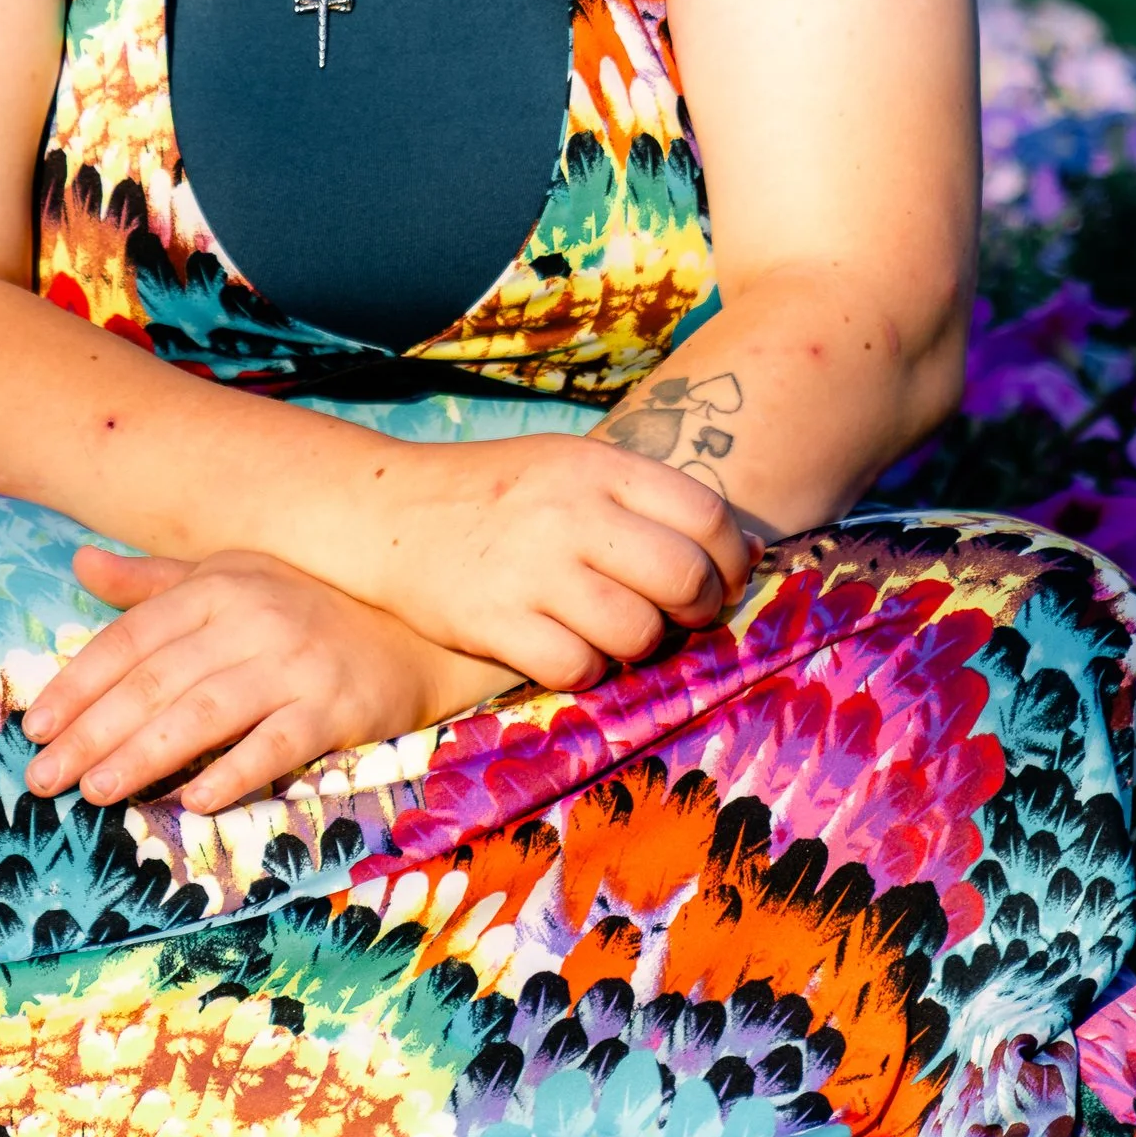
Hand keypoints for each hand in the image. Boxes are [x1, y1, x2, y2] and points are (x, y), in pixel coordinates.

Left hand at [24, 546, 502, 816]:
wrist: (413, 630)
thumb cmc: (306, 606)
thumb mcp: (231, 578)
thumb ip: (153, 582)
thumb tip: (78, 563)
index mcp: (217, 585)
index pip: (131, 638)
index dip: (79, 684)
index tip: (36, 728)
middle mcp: (251, 618)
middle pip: (156, 681)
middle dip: (92, 732)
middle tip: (43, 778)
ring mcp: (295, 664)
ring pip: (203, 714)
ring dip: (144, 755)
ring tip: (95, 792)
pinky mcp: (335, 708)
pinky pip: (277, 744)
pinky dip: (234, 771)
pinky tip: (194, 800)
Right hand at [342, 430, 760, 691]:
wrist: (389, 513)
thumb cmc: (499, 494)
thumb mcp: (572, 468)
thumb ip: (649, 501)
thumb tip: (746, 550)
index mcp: (598, 467)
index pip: (707, 518)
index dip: (729, 561)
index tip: (718, 580)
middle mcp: (571, 513)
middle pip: (685, 579)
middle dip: (697, 611)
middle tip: (677, 616)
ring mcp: (532, 569)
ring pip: (639, 632)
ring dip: (640, 645)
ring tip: (617, 631)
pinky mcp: (496, 621)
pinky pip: (579, 668)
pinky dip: (585, 669)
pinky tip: (568, 648)